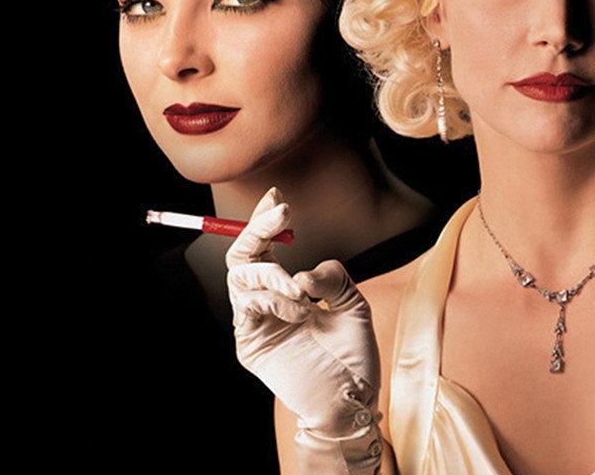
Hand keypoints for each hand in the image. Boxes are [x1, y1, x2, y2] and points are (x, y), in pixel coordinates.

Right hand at [226, 188, 381, 441]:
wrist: (352, 398)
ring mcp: (255, 322)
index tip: (278, 196)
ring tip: (303, 295)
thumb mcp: (353, 303)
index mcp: (286, 287)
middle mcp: (266, 300)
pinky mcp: (251, 344)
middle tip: (281, 215)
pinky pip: (248, 308)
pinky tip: (300, 311)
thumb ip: (332, 278)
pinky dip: (275, 302)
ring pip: (241, 278)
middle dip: (258, 230)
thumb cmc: (353, 352)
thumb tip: (302, 273)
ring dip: (273, 275)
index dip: (265, 220)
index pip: (266, 245)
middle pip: (243, 255)